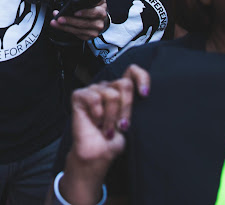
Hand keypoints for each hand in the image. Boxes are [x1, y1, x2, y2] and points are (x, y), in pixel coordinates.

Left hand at [50, 0, 107, 40]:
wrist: (99, 19)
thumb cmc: (95, 8)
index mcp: (101, 10)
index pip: (94, 12)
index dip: (85, 13)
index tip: (75, 12)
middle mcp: (99, 22)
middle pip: (84, 23)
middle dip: (70, 20)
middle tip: (60, 18)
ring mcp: (94, 31)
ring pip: (79, 30)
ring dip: (65, 26)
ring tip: (56, 21)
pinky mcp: (88, 36)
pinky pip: (76, 34)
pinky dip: (66, 29)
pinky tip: (59, 25)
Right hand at [60, 65, 150, 202]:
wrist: (98, 154)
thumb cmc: (113, 141)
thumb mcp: (130, 121)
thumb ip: (133, 104)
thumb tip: (142, 93)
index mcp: (121, 91)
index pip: (132, 71)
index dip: (141, 78)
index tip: (145, 95)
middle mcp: (107, 88)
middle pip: (124, 84)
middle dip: (126, 108)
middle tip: (122, 125)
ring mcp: (93, 90)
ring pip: (112, 94)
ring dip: (111, 117)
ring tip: (107, 129)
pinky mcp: (79, 95)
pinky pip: (94, 98)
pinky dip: (98, 114)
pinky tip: (95, 122)